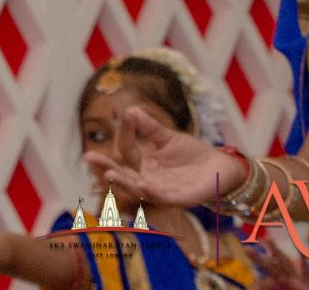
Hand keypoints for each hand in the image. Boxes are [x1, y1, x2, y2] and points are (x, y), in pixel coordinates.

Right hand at [85, 106, 245, 207]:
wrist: (220, 167)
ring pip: (139, 189)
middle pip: (124, 174)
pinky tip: (143, 183)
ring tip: (109, 173)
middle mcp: (149, 179)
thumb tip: (130, 110)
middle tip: (88, 156)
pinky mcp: (180, 199)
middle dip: (106, 166)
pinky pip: (163, 197)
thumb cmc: (191, 154)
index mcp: (144, 165)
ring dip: (124, 182)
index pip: (126, 150)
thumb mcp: (167, 137)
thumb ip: (150, 127)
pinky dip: (152, 192)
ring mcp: (163, 190)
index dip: (125, 133)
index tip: (127, 114)